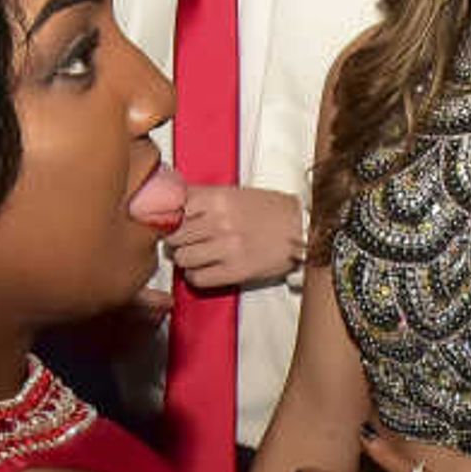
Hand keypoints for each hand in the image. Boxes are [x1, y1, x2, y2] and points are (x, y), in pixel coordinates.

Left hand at [168, 182, 305, 292]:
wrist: (302, 228)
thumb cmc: (269, 210)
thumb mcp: (233, 193)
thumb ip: (202, 196)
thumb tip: (170, 200)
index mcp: (217, 198)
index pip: (172, 209)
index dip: (168, 217)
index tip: (171, 222)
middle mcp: (219, 222)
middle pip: (173, 235)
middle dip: (175, 239)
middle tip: (184, 241)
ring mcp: (226, 248)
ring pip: (182, 258)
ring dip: (185, 259)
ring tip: (196, 255)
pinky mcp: (235, 271)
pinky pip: (198, 278)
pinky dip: (196, 276)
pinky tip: (205, 269)